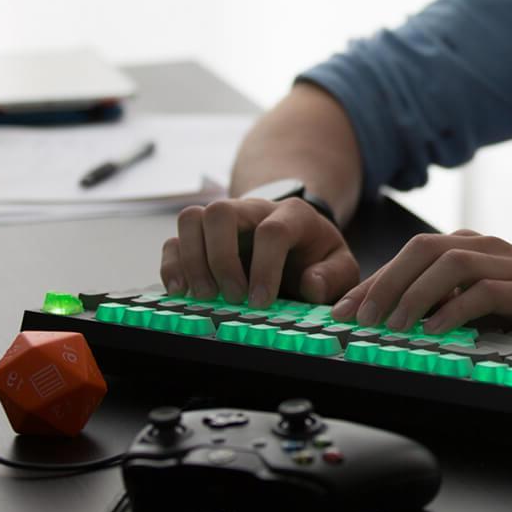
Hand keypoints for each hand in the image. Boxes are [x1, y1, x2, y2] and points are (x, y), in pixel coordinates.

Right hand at [160, 197, 359, 308]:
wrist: (297, 242)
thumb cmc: (316, 256)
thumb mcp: (339, 265)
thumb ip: (334, 275)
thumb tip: (312, 285)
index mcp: (292, 214)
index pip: (272, 230)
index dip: (265, 267)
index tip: (261, 302)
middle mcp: (252, 209)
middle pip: (221, 213)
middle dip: (221, 259)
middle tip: (231, 297)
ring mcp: (223, 220)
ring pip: (192, 218)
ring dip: (192, 260)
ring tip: (204, 296)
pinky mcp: (201, 237)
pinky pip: (174, 239)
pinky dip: (172, 265)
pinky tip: (181, 291)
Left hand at [328, 229, 511, 336]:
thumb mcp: (483, 298)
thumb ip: (447, 300)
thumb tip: (396, 319)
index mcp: (469, 246)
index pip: (409, 255)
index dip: (373, 280)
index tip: (342, 310)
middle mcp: (483, 246)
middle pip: (421, 249)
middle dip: (385, 282)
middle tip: (360, 317)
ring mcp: (505, 263)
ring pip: (447, 264)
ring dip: (413, 294)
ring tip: (392, 324)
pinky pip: (482, 290)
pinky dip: (454, 309)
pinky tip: (435, 330)